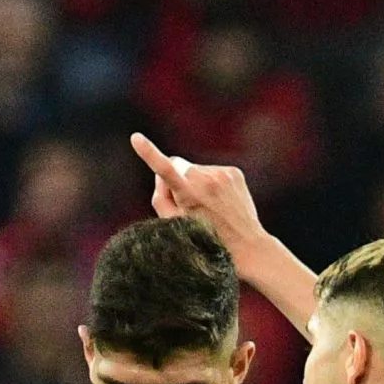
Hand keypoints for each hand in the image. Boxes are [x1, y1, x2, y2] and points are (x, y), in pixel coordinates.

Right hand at [130, 133, 267, 255]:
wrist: (247, 245)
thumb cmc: (207, 240)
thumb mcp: (176, 226)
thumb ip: (160, 198)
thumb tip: (161, 176)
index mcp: (189, 195)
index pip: (164, 170)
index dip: (148, 153)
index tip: (136, 138)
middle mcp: (206, 180)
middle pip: (177, 166)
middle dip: (177, 180)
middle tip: (187, 205)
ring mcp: (222, 174)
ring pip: (195, 169)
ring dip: (195, 183)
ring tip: (208, 207)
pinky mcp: (233, 172)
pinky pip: (211, 171)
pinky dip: (211, 183)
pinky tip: (220, 201)